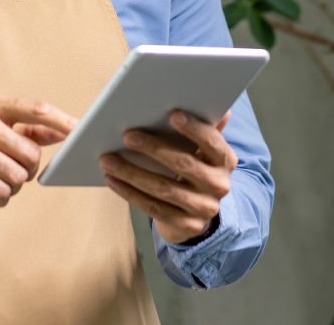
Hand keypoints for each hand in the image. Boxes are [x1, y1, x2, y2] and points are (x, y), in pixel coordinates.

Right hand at [0, 94, 76, 209]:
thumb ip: (24, 128)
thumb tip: (63, 131)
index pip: (35, 109)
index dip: (60, 121)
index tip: (80, 130)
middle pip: (32, 152)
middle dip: (28, 168)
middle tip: (11, 170)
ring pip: (19, 176)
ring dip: (12, 185)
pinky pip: (2, 192)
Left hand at [98, 110, 236, 243]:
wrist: (198, 210)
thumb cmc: (195, 165)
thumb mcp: (203, 147)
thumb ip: (206, 126)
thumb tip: (220, 107)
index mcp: (225, 160)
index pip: (212, 142)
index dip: (194, 129)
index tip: (172, 115)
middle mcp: (219, 185)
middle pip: (183, 165)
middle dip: (153, 148)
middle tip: (127, 136)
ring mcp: (203, 208)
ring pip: (164, 189)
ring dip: (132, 173)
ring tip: (108, 159)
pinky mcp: (186, 225)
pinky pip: (154, 208)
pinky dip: (130, 193)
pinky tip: (113, 180)